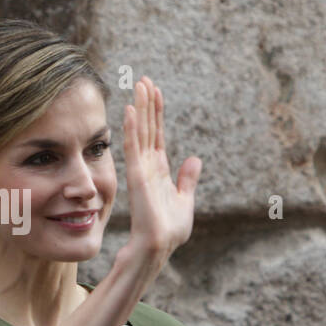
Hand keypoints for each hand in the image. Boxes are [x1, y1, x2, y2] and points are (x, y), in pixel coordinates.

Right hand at [122, 76, 200, 263]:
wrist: (159, 247)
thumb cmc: (169, 230)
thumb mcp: (185, 201)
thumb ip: (188, 180)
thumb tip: (195, 160)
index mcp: (159, 170)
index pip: (158, 134)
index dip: (157, 112)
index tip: (155, 91)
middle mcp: (148, 165)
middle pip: (148, 127)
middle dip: (147, 103)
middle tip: (144, 78)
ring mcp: (141, 169)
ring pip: (140, 131)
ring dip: (140, 108)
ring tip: (139, 85)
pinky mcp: (137, 176)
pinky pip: (134, 147)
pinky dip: (132, 128)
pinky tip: (130, 110)